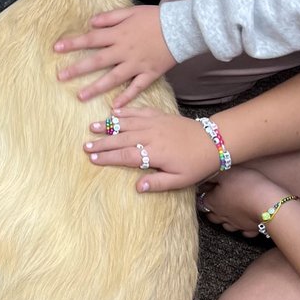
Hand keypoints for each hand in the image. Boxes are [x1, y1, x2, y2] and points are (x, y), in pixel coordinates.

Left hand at [54, 5, 174, 106]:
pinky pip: (136, 88)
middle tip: (60, 77)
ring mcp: (136, 64)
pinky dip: (126, 97)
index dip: (73, 43)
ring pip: (113, 78)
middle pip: (97, 61)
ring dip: (96, 88)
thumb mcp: (130, 11)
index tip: (56, 49)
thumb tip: (90, 23)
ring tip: (80, 96)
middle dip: (77, 69)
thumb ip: (110, 18)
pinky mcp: (150, 73)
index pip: (91, 39)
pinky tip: (114, 107)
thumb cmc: (155, 17)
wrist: (181, 26)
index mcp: (118, 34)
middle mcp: (124, 51)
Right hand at [84, 109, 220, 191]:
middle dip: (102, 143)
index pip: (125, 156)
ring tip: (92, 127)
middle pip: (121, 139)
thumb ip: (157, 183)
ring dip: (108, 126)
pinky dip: (125, 112)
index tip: (92, 158)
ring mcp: (155, 123)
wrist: (213, 141)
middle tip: (85, 146)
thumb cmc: (196, 164)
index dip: (107, 157)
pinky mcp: (160, 115)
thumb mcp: (179, 180)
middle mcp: (151, 136)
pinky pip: (138, 112)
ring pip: (126, 123)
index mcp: (154, 153)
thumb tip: (137, 187)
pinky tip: (114, 113)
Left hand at [196, 168, 289, 236]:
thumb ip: (213, 175)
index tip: (204, 189)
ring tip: (228, 213)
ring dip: (225, 220)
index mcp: (213, 202)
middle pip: (211, 215)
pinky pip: (243, 231)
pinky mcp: (250, 229)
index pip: (201, 199)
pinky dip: (243, 228)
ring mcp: (236, 224)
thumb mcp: (227, 173)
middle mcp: (222, 215)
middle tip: (214, 202)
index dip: (203, 193)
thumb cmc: (246, 186)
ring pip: (225, 225)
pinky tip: (245, 223)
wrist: (269, 204)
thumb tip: (202, 176)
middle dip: (211, 209)